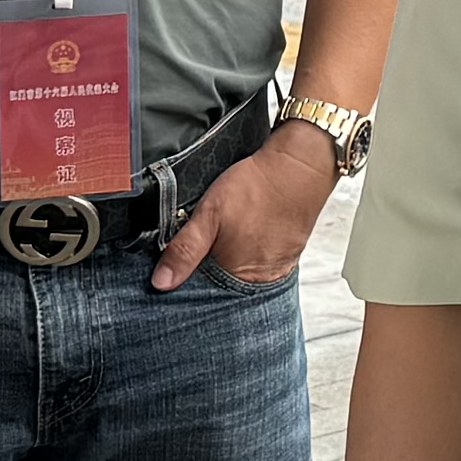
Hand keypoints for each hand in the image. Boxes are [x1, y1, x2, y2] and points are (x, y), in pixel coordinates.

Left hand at [157, 119, 334, 288]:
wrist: (299, 167)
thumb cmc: (256, 188)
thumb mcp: (209, 214)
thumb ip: (185, 250)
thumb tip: (161, 282)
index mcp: (236, 276)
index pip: (202, 293)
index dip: (188, 278)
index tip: (179, 262)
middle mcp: (259, 280)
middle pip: (224, 288)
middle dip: (208, 272)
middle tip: (205, 244)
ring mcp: (277, 270)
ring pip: (241, 277)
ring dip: (229, 263)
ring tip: (226, 237)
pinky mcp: (288, 256)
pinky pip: (261, 265)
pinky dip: (248, 255)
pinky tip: (245, 236)